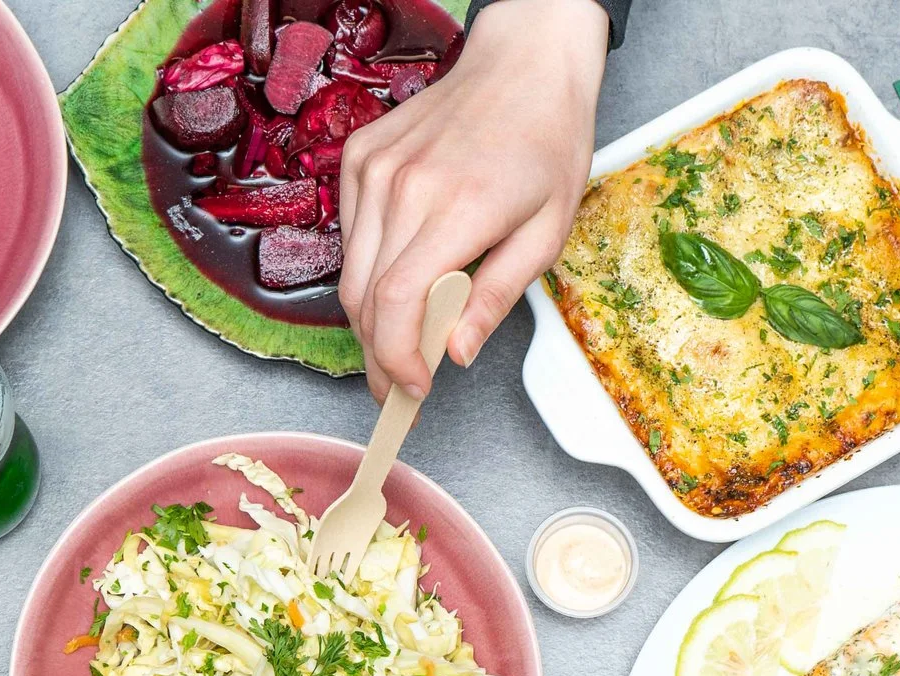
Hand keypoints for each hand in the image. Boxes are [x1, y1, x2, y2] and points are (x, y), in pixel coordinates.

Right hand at [338, 0, 606, 400]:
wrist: (523, 63)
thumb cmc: (546, 143)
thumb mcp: (546, 233)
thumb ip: (496, 297)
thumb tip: (454, 353)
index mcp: (456, 208)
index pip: (398, 304)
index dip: (397, 359)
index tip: (412, 389)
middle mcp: (403, 186)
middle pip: (365, 298)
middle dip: (380, 355)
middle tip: (401, 387)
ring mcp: (373, 169)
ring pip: (352, 272)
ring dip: (372, 319)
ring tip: (401, 343)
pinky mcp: (359, 157)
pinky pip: (352, 236)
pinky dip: (370, 269)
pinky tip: (402, 273)